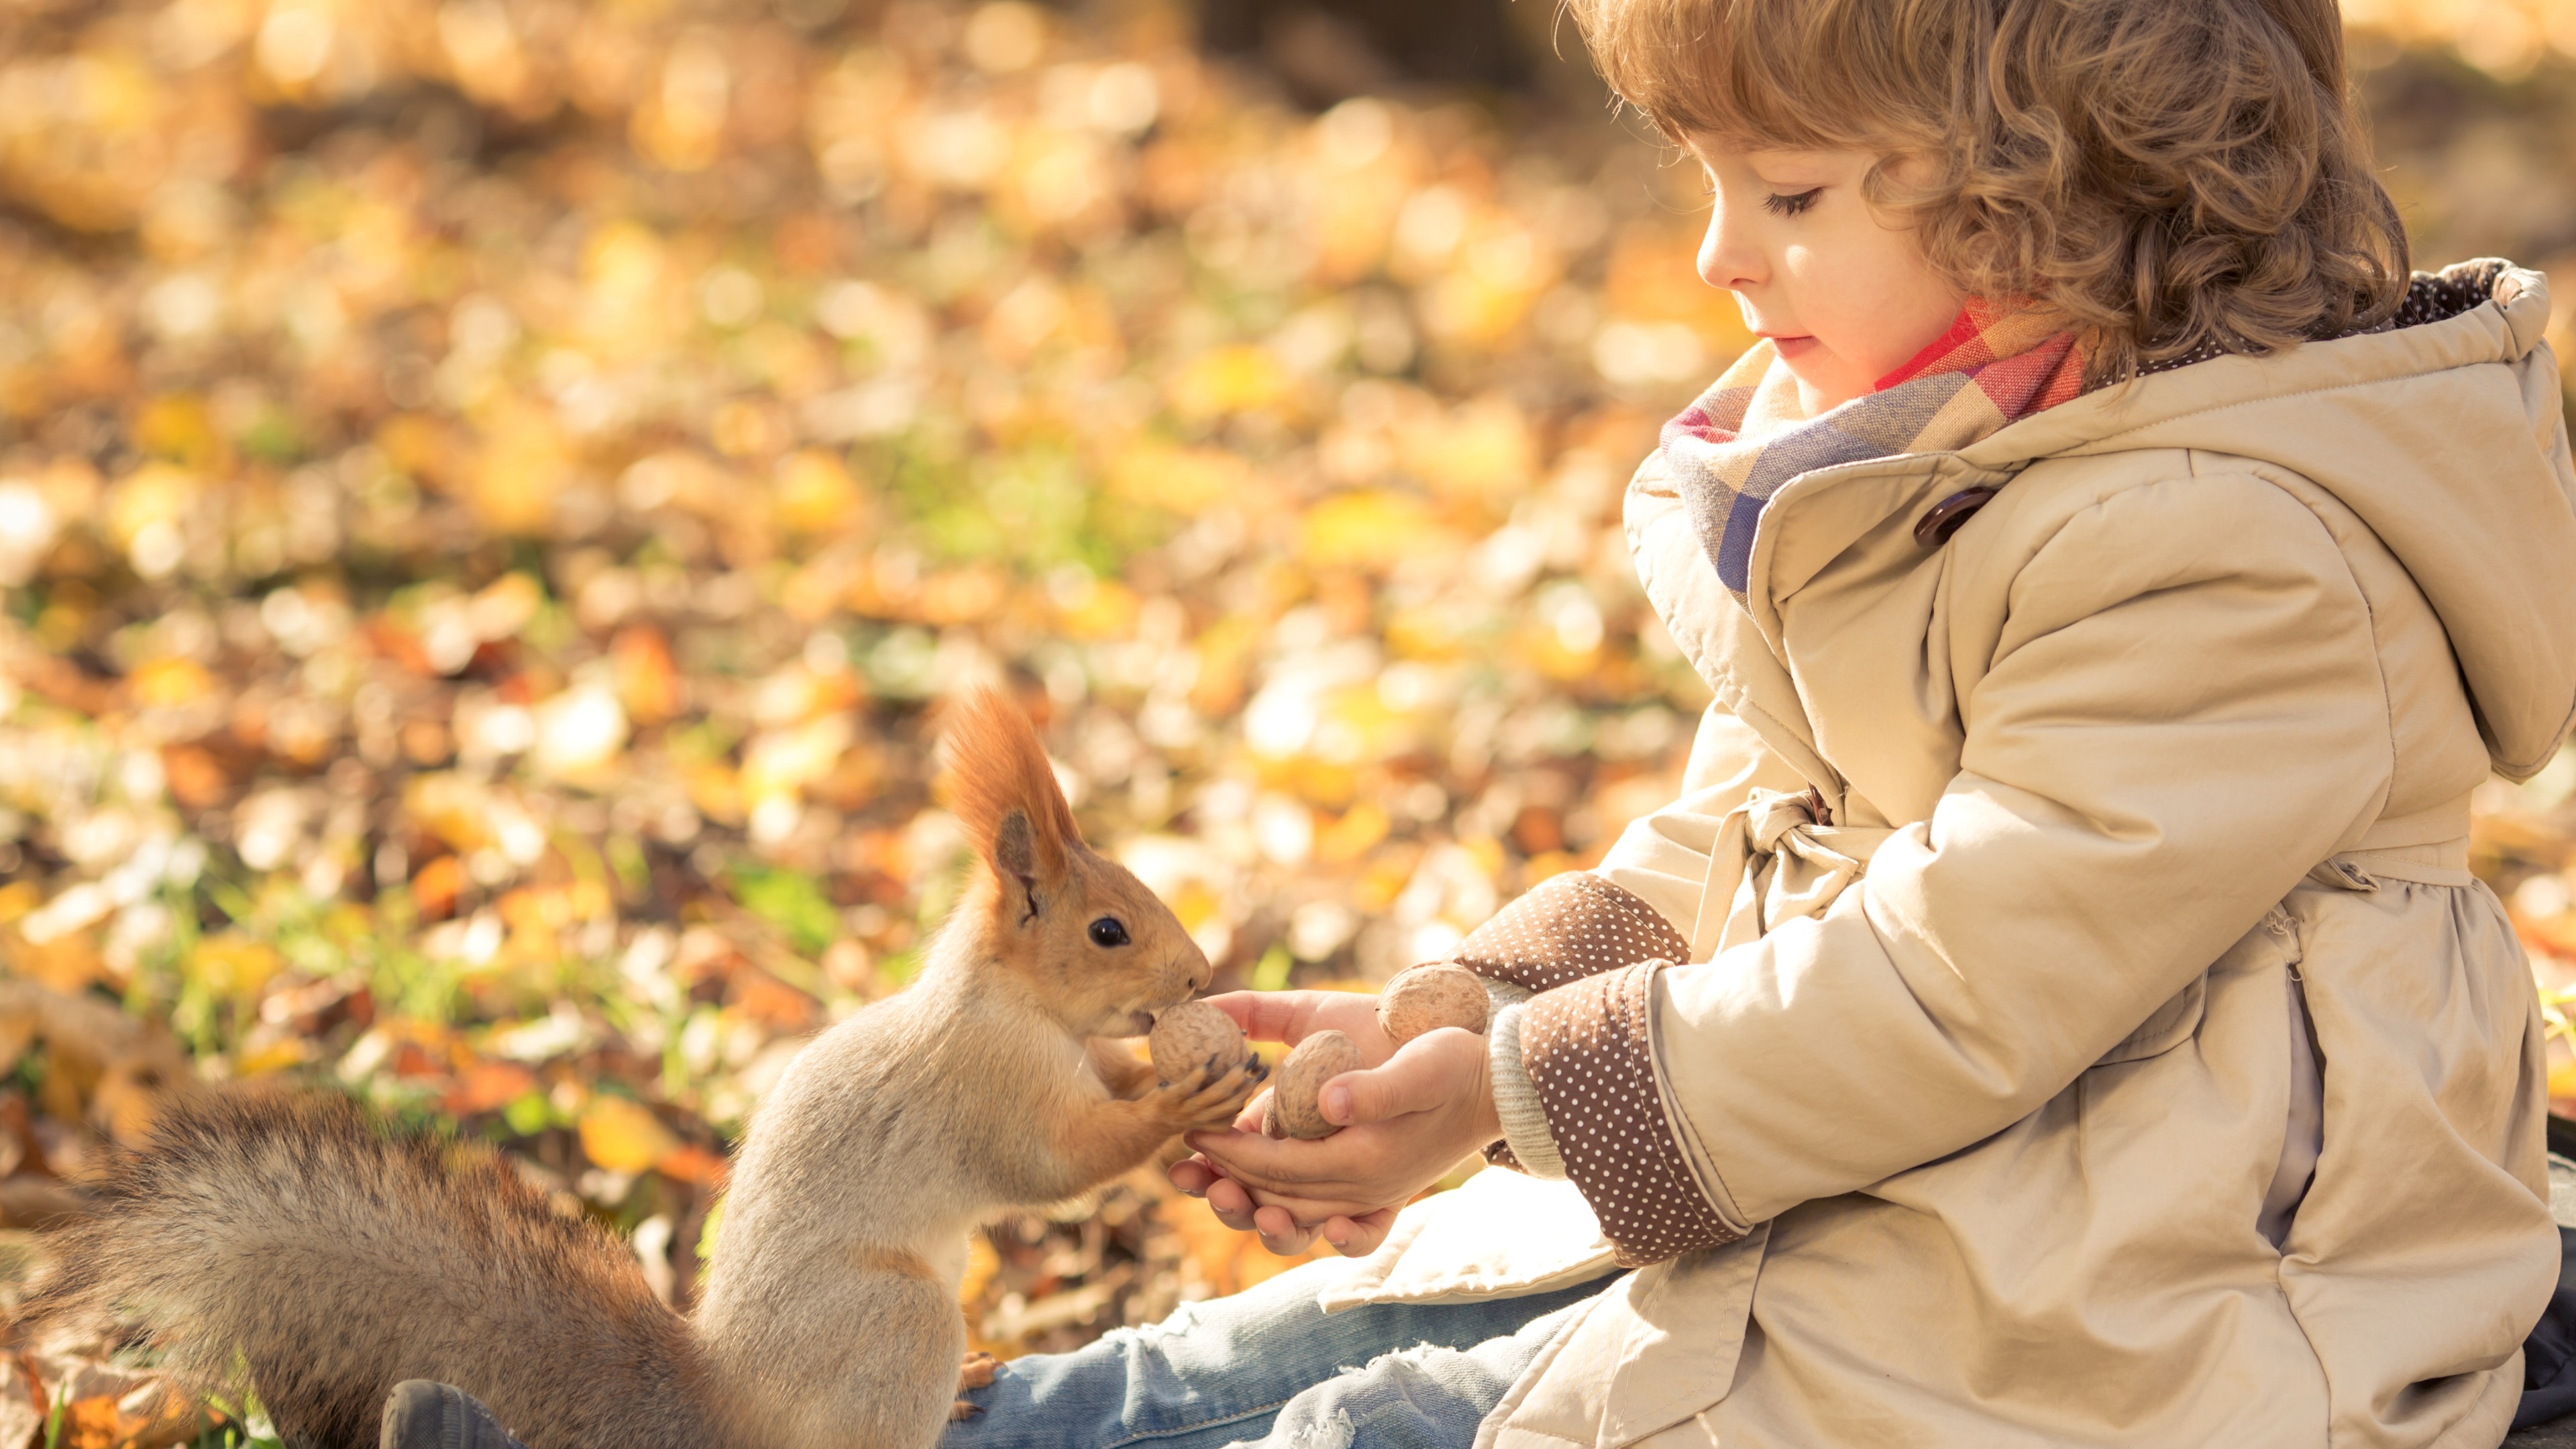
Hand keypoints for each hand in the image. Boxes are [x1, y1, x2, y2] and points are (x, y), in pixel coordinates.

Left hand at [1172, 993, 1498, 1257]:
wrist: (1503, 1085)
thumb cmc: (1457, 1064)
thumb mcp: (1419, 1066)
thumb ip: (1376, 1090)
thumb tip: (1326, 1102)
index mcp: (1366, 1162)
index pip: (1278, 1165)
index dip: (1229, 1153)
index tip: (1191, 1134)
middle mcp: (1365, 1190)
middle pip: (1278, 1198)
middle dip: (1225, 1184)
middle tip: (1180, 1170)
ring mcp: (1373, 1195)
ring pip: (1296, 1213)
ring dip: (1249, 1206)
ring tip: (1210, 1191)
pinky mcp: (1381, 1190)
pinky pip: (1331, 1223)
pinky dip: (1299, 1223)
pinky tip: (1270, 1211)